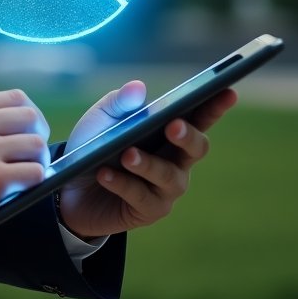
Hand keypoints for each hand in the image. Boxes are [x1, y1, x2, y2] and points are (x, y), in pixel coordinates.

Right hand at [0, 89, 49, 251]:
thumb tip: (13, 130)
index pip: (15, 97)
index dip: (29, 116)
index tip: (27, 132)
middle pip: (31, 117)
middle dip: (37, 136)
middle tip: (31, 156)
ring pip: (36, 145)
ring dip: (37, 162)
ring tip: (25, 174)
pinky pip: (34, 174)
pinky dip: (34, 182)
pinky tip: (20, 190)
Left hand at [57, 81, 237, 240]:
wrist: (70, 187)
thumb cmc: (93, 146)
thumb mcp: (101, 119)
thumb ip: (120, 103)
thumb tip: (139, 87)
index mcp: (168, 133)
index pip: (198, 118)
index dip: (215, 105)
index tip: (227, 90)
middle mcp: (176, 161)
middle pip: (196, 148)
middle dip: (187, 136)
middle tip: (172, 125)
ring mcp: (165, 189)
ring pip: (168, 176)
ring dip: (148, 164)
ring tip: (127, 154)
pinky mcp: (148, 211)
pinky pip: (140, 197)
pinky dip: (121, 183)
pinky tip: (104, 173)